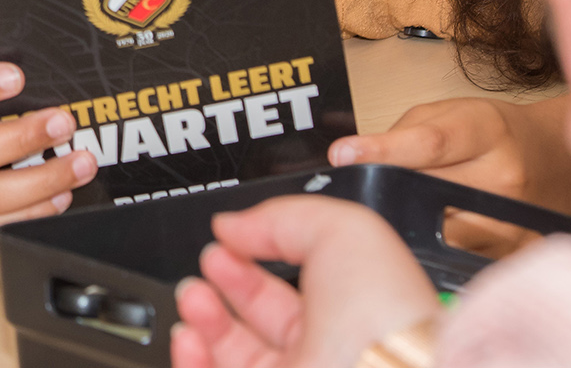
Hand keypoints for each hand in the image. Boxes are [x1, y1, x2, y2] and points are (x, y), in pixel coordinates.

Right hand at [168, 196, 437, 367]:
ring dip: (201, 318)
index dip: (253, 256)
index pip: (287, 286)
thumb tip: (234, 225)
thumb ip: (285, 216)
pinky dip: (189, 358)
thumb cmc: (382, 319)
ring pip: (228, 351)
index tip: (230, 237)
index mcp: (343, 314)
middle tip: (210, 261)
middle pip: (254, 319)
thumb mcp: (345, 231)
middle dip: (224, 283)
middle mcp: (317, 353)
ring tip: (193, 296)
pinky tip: (187, 335)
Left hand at [328, 93, 570, 252]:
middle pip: (427, 193)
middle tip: (367, 190)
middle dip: (391, 192)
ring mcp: (512, 222)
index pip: (429, 143)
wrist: (558, 163)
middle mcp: (503, 177)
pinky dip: (434, 247)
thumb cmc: (495, 134)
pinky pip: (455, 258)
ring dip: (412, 222)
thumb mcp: (451, 113)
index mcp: (485, 130)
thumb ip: (404, 133)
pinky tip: (432, 233)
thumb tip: (352, 160)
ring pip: (437, 232)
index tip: (343, 155)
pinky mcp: (513, 255)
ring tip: (407, 209)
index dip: (382, 150)